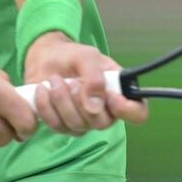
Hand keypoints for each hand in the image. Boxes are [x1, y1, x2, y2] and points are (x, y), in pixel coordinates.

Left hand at [23, 32, 148, 135]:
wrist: (45, 59)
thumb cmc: (72, 56)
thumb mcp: (86, 57)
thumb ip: (94, 77)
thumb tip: (95, 105)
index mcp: (120, 92)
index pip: (138, 113)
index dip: (127, 110)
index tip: (109, 96)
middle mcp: (105, 111)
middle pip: (102, 123)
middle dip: (81, 100)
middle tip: (72, 80)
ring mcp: (85, 122)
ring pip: (77, 125)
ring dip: (61, 100)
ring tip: (54, 80)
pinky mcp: (64, 126)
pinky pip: (57, 126)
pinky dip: (46, 106)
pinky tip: (43, 90)